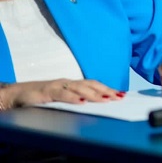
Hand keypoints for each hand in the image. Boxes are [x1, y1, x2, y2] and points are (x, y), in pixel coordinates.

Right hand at [1, 79, 123, 108]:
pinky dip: (72, 97)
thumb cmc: (41, 97)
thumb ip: (76, 99)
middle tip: (118, 97)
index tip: (121, 94)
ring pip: (78, 88)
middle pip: (90, 85)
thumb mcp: (61, 99)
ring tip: (105, 99)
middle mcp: (67, 82)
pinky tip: (81, 102)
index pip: (93, 85)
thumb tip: (96, 104)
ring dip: (93, 94)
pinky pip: (60, 94)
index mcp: (72, 84)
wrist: (16, 94)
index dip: (107, 88)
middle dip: (105, 91)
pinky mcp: (45, 92)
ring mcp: (56, 85)